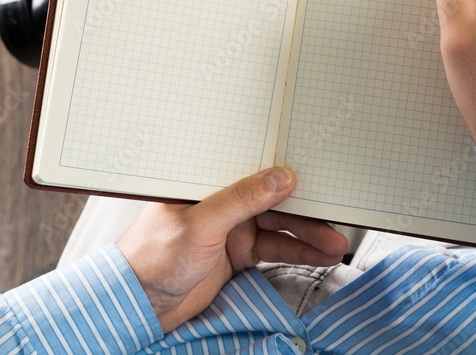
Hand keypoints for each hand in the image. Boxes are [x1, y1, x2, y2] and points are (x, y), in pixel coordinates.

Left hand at [116, 167, 348, 333]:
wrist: (140, 306)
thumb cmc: (152, 257)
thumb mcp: (200, 224)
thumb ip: (242, 199)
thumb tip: (279, 177)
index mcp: (208, 180)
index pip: (254, 168)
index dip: (285, 169)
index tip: (316, 174)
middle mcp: (223, 200)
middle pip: (274, 199)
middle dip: (306, 209)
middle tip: (335, 217)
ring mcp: (232, 227)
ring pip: (280, 225)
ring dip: (308, 235)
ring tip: (334, 244)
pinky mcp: (238, 252)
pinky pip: (275, 247)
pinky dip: (297, 252)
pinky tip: (318, 255)